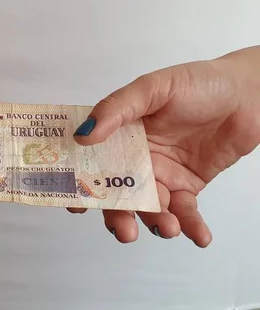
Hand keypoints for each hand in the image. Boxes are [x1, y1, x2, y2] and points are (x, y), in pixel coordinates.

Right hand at [69, 46, 259, 246]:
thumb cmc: (199, 83)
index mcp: (119, 132)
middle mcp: (135, 155)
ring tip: (168, 228)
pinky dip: (190, 227)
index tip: (75, 203)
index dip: (79, 183)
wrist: (248, 94)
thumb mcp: (153, 88)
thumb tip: (84, 134)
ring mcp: (161, 173)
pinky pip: (184, 212)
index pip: (91, 160)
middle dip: (117, 215)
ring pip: (149, 206)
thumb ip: (117, 109)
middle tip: (124, 229)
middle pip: (117, 192)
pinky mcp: (187, 185)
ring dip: (155, 223)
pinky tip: (197, 235)